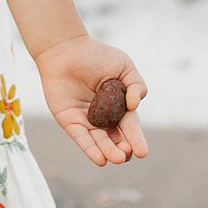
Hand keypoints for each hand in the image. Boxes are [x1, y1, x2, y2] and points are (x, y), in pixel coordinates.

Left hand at [33, 34, 149, 166]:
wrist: (65, 47)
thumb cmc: (96, 55)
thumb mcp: (124, 67)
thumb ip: (136, 85)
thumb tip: (134, 106)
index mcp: (119, 106)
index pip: (129, 126)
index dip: (136, 139)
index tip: (142, 152)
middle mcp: (103, 117)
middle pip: (115, 138)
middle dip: (123, 149)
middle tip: (128, 154)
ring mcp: (86, 120)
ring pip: (99, 141)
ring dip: (108, 151)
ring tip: (118, 159)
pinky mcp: (69, 120)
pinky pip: (80, 137)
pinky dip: (90, 149)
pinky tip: (100, 159)